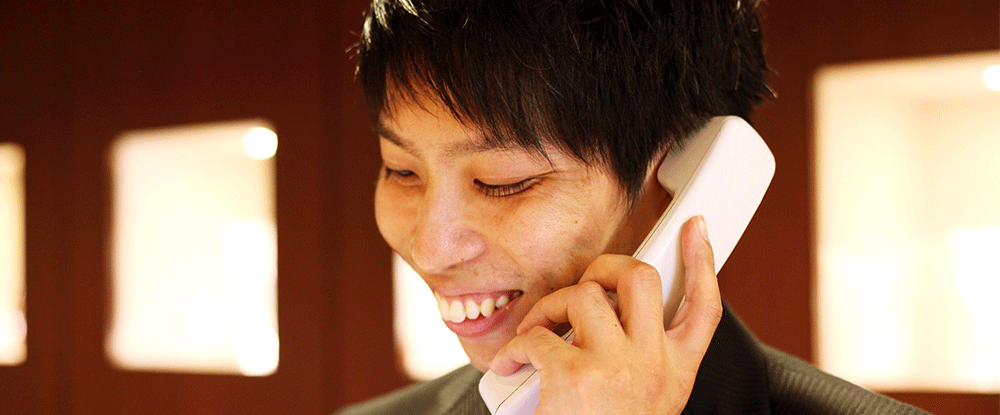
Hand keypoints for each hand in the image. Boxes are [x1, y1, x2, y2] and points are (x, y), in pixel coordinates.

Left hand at [489, 216, 722, 414]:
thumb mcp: (644, 402)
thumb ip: (644, 361)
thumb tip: (618, 316)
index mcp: (676, 374)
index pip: (705, 307)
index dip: (703, 262)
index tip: (696, 230)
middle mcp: (655, 366)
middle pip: (641, 279)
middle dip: (605, 267)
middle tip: (584, 286)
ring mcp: (617, 367)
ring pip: (585, 295)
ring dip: (550, 308)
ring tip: (537, 334)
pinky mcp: (574, 376)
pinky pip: (538, 336)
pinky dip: (517, 347)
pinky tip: (513, 366)